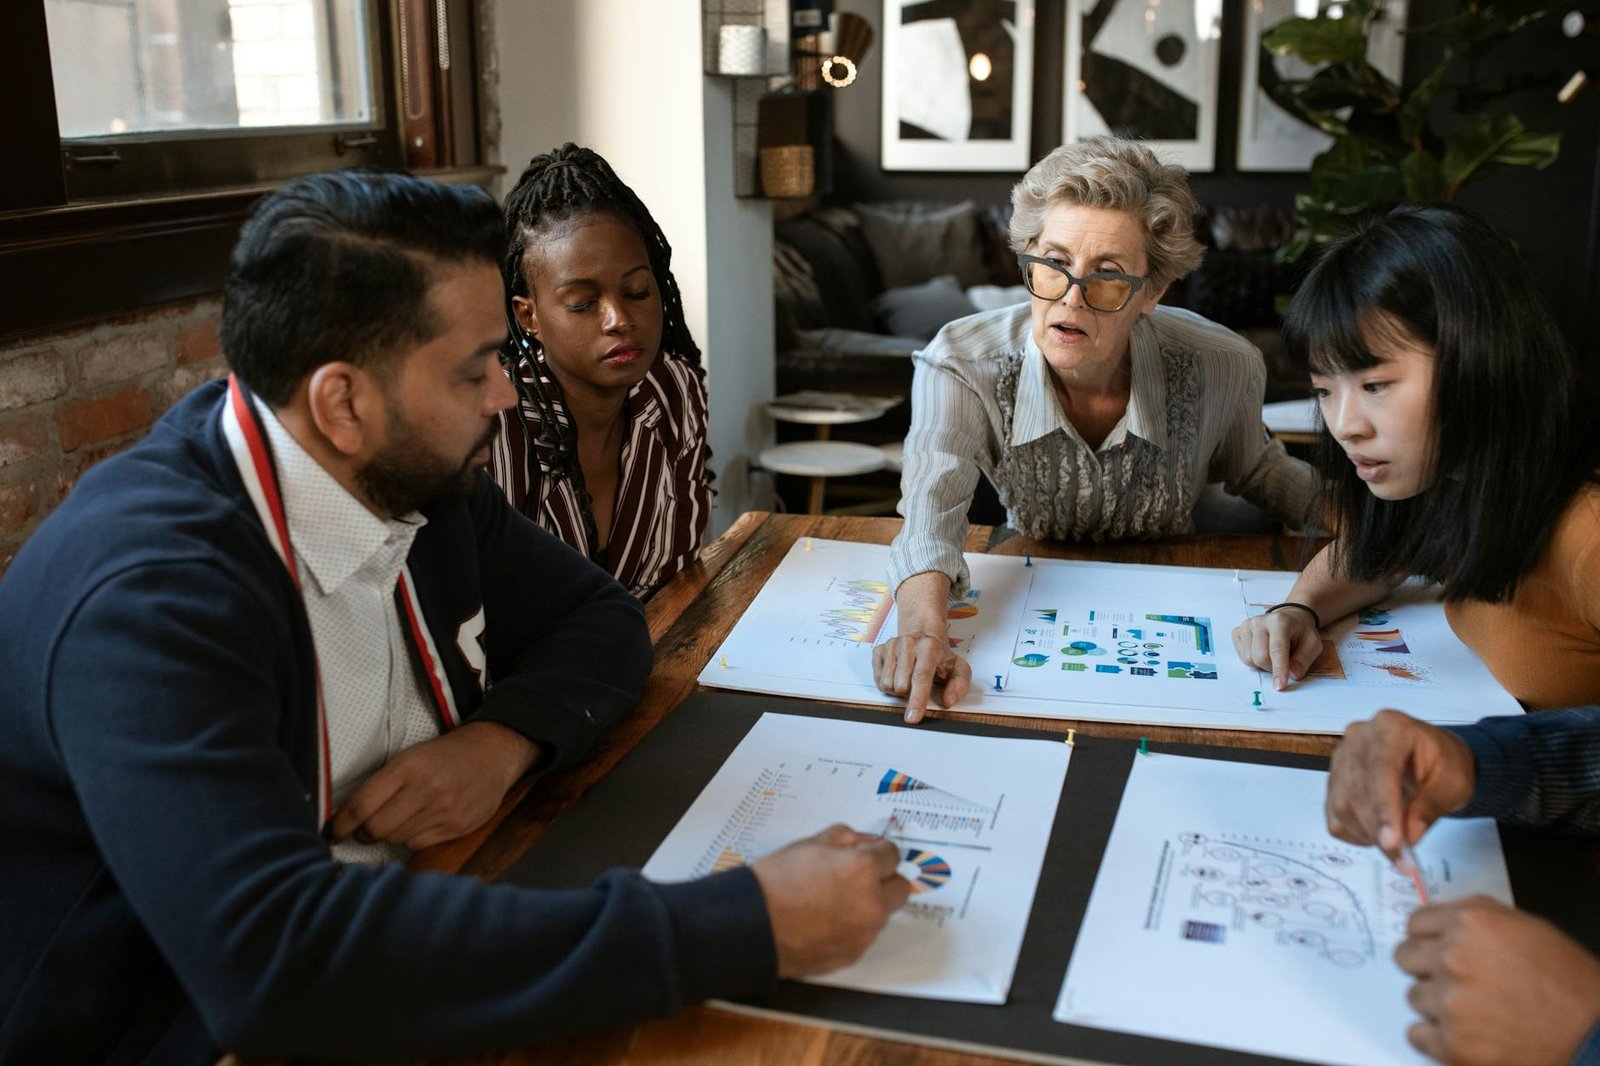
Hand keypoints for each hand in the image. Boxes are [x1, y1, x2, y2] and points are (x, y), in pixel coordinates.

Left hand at [329, 720, 539, 850]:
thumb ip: (381, 784)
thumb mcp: (410, 757)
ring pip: (396, 839)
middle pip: (376, 829)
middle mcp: (425, 789)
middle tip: (364, 830)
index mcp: (407, 767)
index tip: (333, 832)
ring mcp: (444, 810)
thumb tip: (347, 815)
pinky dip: (412, 839)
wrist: (492, 754)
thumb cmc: (444, 756)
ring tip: (400, 820)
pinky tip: (421, 823)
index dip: (341, 824)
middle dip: (364, 833)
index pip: (362, 806)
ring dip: (390, 834)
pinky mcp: (458, 826)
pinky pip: (419, 845)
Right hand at [752, 824, 911, 977]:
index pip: (892, 855)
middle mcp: (872, 903)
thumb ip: (847, 838)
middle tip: (858, 878)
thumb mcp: (811, 843)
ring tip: (835, 901)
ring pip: (883, 913)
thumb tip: (866, 842)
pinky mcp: (854, 954)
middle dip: (884, 880)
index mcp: (864, 869)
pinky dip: (854, 927)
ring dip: (870, 905)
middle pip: (900, 888)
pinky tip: (827, 921)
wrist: (754, 924)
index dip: (877, 852)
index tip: (866, 854)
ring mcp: (865, 933)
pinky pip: (865, 935)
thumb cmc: (777, 881)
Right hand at [873, 634, 970, 723]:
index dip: (917, 700)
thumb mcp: (959, 669)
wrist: (923, 635)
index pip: (921, 677)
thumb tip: (947, 701)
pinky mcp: (879, 650)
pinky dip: (888, 683)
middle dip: (909, 693)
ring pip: (887, 684)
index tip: (912, 717)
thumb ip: (959, 686)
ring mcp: (891, 646)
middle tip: (918, 684)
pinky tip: (897, 674)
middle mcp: (908, 643)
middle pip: (901, 685)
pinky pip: (877, 680)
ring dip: (898, 689)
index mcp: (929, 647)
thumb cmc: (940, 656)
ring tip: (908, 679)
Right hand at [1232, 605, 1322, 690]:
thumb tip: (1292, 674)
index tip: (1280, 686)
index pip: (1277, 649)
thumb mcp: (1313, 644)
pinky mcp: (1237, 632)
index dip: (1279, 669)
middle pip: (1260, 657)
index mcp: (1280, 621)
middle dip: (1272, 668)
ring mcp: (1246, 626)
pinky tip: (1261, 652)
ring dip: (1262, 665)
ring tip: (1272, 657)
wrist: (1288, 618)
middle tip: (1283, 665)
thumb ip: (1304, 660)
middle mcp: (1259, 621)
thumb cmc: (1300, 632)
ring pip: (1248, 659)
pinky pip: (1241, 656)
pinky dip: (1252, 661)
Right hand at [1326, 710, 1474, 862]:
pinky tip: (1379, 834)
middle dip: (1379, 830)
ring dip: (1369, 834)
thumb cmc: (1445, 765)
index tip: (1393, 842)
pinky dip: (1356, 833)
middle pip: (1358, 790)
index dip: (1384, 807)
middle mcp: (1358, 737)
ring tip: (1398, 849)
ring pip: (1343, 805)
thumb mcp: (1453, 783)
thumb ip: (1430, 806)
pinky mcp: (1333, 780)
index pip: (1380, 768)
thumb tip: (1408, 836)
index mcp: (1391, 727)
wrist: (1432, 759)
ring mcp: (1341, 758)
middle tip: (1403, 860)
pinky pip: (1335, 815)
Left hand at [1396, 896, 1599, 1064]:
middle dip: (1427, 968)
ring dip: (1436, 1004)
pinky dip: (1435, 1037)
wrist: (1593, 1037)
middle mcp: (1453, 958)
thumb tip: (1440, 919)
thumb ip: (1476, 916)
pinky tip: (1465, 1034)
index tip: (1436, 948)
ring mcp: (1450, 1003)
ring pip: (1414, 997)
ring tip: (1473, 1010)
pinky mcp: (1452, 1045)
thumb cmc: (1568, 981)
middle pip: (1406, 957)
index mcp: (1471, 924)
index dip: (1428, 937)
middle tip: (1456, 981)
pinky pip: (1417, 1034)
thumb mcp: (1526, 927)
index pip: (1416, 923)